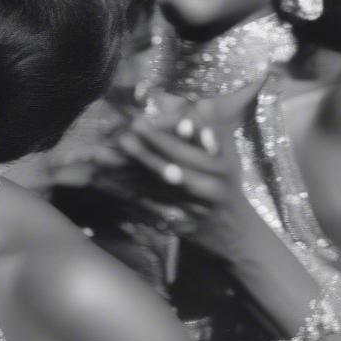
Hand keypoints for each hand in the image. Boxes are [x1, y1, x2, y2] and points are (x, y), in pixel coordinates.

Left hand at [91, 91, 259, 260]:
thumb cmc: (228, 186)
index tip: (136, 123)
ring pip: (154, 191)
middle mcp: (207, 190)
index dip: (159, 138)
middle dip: (140, 154)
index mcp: (219, 169)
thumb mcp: (228, 158)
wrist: (238, 232)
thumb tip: (196, 108)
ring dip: (127, 175)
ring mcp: (192, 211)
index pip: (184, 151)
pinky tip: (108, 184)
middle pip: (167, 171)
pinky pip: (150, 210)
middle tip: (117, 139)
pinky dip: (129, 197)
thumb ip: (210, 134)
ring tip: (103, 157)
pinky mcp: (179, 227)